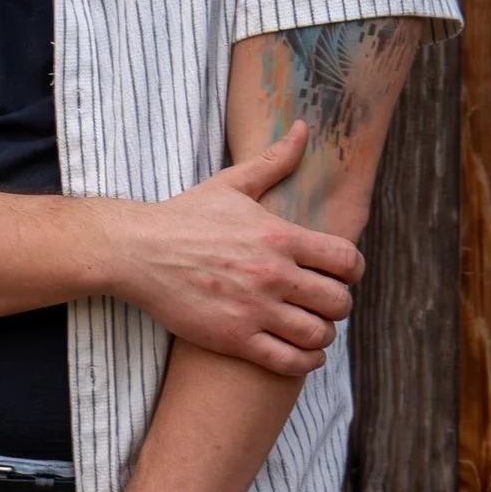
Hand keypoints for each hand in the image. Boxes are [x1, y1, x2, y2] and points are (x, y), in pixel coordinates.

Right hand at [114, 125, 363, 375]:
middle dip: (338, 306)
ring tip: (312, 330)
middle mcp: (273, 274)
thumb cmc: (183, 217)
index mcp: (280, 236)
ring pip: (317, 335)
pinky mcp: (234, 338)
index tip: (340, 275)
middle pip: (339, 302)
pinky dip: (304, 362)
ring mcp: (254, 309)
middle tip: (323, 305)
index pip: (347, 260)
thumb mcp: (232, 184)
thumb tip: (302, 129)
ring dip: (322, 336)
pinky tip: (302, 355)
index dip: (353, 272)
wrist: (137, 252)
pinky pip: (288, 361)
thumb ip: (274, 161)